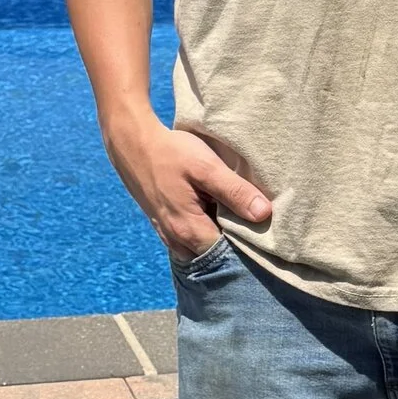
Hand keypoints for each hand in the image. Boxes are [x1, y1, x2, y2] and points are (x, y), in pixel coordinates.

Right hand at [102, 100, 273, 258]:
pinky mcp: (166, 226)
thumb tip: (264, 214)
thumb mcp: (207, 167)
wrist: (132, 143)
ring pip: (203, 248)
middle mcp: (177, 241)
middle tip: (255, 223)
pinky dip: (207, 231)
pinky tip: (217, 212)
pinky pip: (192, 240)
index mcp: (190, 231)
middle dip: (236, 244)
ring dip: (221, 237)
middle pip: (216, 255)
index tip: (264, 232)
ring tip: (237, 217)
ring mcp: (169, 235)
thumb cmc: (170, 153)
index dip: (249, 245)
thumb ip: (235, 192)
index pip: (229, 255)